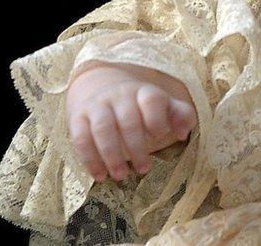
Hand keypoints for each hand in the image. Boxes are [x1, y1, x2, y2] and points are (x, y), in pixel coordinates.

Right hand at [65, 62, 196, 181]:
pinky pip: (81, 138)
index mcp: (145, 92)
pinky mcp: (78, 117)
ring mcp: (98, 106)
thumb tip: (182, 134)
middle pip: (128, 120)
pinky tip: (99, 175)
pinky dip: (89, 159)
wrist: (100, 85)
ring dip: (112, 155)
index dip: (157, 119)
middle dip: (137, 148)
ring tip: (120, 176)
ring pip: (103, 129)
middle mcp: (120, 96)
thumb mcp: (164, 105)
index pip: (152, 100)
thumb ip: (181, 115)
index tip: (160, 136)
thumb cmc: (140, 105)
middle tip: (144, 170)